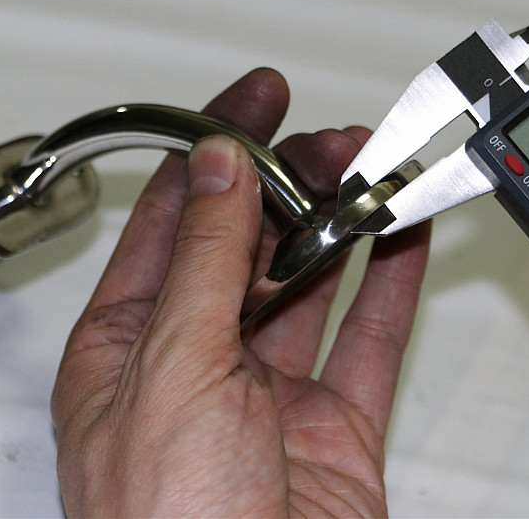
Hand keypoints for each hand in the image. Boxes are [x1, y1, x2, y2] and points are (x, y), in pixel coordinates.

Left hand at [51, 68, 430, 516]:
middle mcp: (196, 365)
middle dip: (291, 183)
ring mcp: (268, 395)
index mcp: (127, 348)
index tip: (251, 100)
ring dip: (344, 224)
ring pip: (313, 284)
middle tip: (331, 138)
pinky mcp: (333, 427)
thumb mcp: (169, 371)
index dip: (212, 149)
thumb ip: (203, 263)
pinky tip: (402, 234)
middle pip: (250, 245)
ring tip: (374, 169)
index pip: (173, 221)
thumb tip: (218, 169)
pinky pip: (368, 338)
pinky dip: (390, 282)